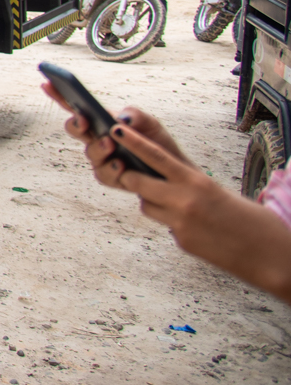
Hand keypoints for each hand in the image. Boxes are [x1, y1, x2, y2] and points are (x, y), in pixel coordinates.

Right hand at [41, 84, 189, 174]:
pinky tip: (120, 165)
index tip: (48, 84)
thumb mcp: (151, 124)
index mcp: (102, 122)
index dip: (59, 95)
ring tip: (110, 143)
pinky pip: (103, 174)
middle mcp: (96, 139)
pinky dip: (111, 169)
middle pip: (74, 129)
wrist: (173, 173)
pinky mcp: (111, 177)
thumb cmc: (158, 145)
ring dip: (98, 147)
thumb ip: (137, 115)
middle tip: (83, 120)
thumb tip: (120, 117)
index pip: (76, 106)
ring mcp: (102, 159)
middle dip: (75, 124)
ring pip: (90, 153)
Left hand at [99, 119, 290, 303]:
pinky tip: (194, 225)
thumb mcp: (216, 189)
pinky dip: (171, 221)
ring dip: (152, 202)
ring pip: (146, 205)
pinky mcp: (182, 241)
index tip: (115, 130)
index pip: (156, 157)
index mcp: (196, 181)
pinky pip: (164, 224)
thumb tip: (159, 174)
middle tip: (132, 173)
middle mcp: (185, 200)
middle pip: (138, 182)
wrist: (269, 254)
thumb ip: (186, 180)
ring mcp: (180, 223)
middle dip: (132, 177)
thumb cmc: (248, 218)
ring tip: (179, 205)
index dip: (133, 143)